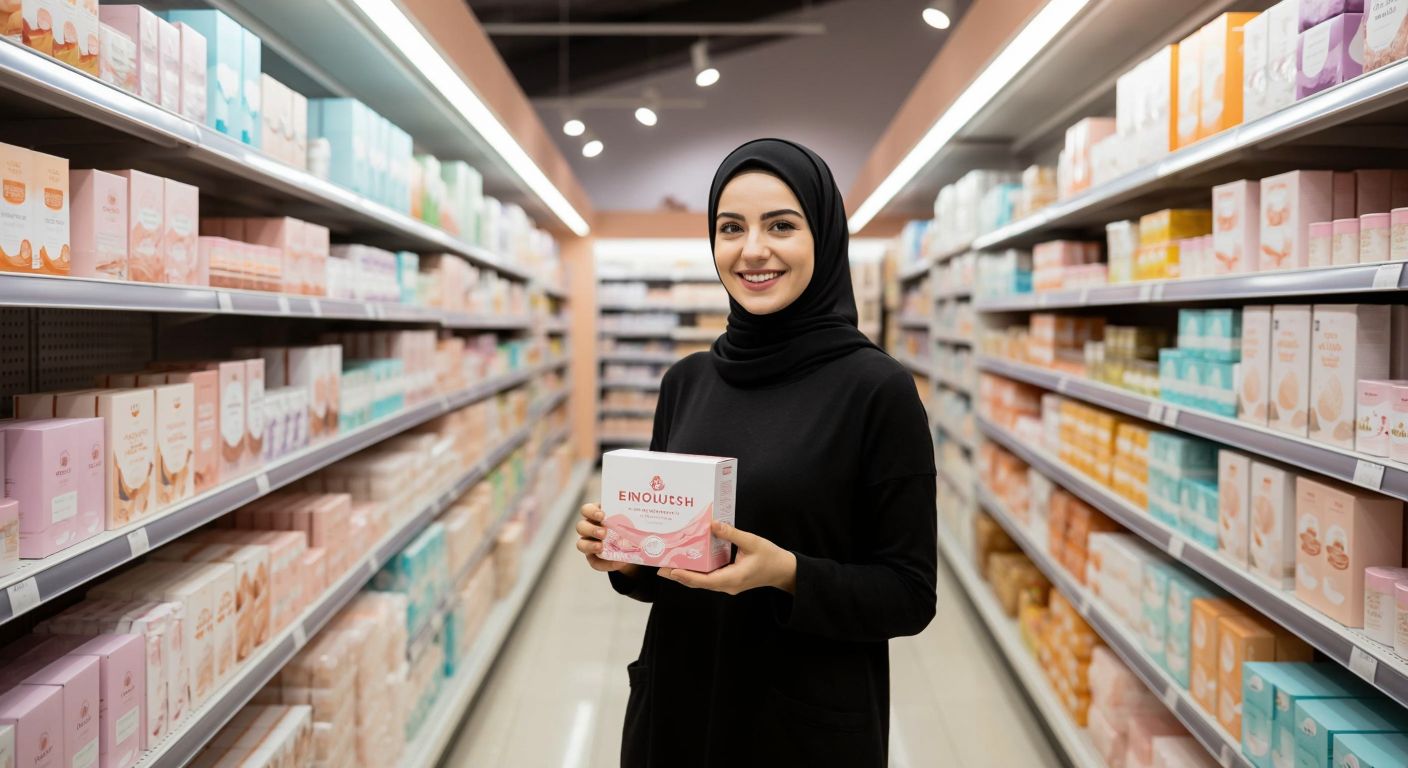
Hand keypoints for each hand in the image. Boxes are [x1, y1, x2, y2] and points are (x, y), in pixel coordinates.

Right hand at [575, 503, 638, 575]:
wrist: (631, 545)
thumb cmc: (628, 527)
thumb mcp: (629, 521)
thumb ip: (631, 520)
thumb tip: (640, 522)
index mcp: (596, 515)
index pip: (586, 510)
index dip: (591, 511)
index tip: (602, 515)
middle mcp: (589, 528)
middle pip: (580, 526)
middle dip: (591, 529)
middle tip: (604, 533)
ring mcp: (589, 543)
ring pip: (580, 544)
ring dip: (591, 546)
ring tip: (601, 547)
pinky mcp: (593, 558)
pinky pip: (594, 562)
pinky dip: (605, 563)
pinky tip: (617, 562)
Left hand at [658, 521, 796, 595]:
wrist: (783, 571)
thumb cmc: (770, 557)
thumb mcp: (752, 542)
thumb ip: (732, 533)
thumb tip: (713, 524)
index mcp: (733, 578)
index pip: (705, 580)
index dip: (687, 576)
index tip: (671, 570)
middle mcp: (727, 585)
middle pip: (698, 583)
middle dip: (679, 576)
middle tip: (660, 567)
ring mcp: (727, 585)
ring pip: (702, 582)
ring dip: (685, 575)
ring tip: (668, 566)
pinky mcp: (728, 581)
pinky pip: (708, 579)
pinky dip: (696, 573)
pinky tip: (687, 564)